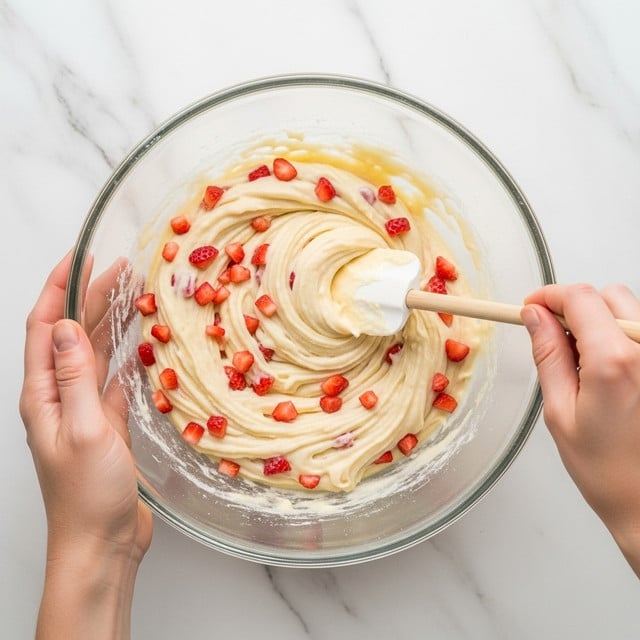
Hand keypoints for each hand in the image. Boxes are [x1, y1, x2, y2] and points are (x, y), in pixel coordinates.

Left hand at [20, 252, 152, 638]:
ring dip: (110, 320)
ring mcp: (84, 409)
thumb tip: (70, 327)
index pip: (45, 327)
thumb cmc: (86, 495)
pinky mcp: (107, 423)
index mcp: (43, 395)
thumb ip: (76, 378)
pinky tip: (141, 341)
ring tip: (132, 292)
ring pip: (95, 352)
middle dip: (91, 296)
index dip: (59, 288)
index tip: (80, 257)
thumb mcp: (83, 431)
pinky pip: (114, 377)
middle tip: (120, 267)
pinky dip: (127, 353)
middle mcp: (60, 396)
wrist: (101, 542)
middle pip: (72, 333)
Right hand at [521, 283, 639, 576]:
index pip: (579, 298)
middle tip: (553, 336)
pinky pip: (639, 334)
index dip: (548, 296)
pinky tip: (608, 372)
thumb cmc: (609, 472)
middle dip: (575, 308)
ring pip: (628, 311)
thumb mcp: (560, 411)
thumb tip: (534, 317)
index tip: (531, 306)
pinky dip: (619, 340)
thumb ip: (548, 355)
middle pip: (608, 296)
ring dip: (600, 323)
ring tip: (584, 364)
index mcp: (615, 362)